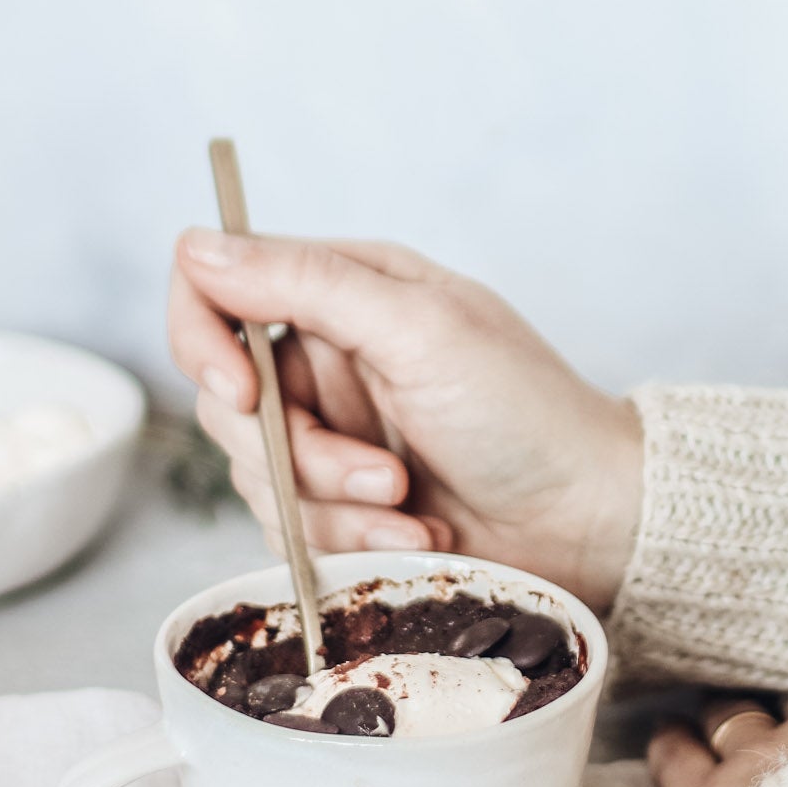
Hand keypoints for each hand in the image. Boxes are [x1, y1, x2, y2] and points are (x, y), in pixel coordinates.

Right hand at [168, 230, 642, 610]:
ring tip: (410, 510)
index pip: (217, 287)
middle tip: (380, 475)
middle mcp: (329, 356)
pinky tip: (417, 538)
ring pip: (255, 476)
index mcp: (347, 289)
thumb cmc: (528, 412)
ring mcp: (333, 434)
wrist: (590, 520)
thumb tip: (197, 246)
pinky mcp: (341, 503)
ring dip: (334, 506)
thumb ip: (307, 283)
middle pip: (224, 400)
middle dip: (298, 454)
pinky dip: (351, 541)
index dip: (202, 340)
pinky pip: (291, 529)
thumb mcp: (421, 330)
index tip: (241, 395)